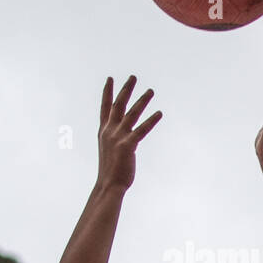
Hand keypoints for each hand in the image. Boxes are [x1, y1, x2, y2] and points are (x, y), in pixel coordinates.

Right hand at [98, 75, 161, 191]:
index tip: (110, 78)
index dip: (107, 92)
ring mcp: (118, 137)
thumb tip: (120, 139)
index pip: (105, 107)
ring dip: (142, 101)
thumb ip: (114, 140)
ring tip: (151, 91)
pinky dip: (151, 120)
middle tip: (134, 77)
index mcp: (103, 132)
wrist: (108, 185)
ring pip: (132, 114)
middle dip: (126, 89)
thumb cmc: (110, 171)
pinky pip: (142, 130)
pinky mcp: (128, 145)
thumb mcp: (109, 151)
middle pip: (118, 105)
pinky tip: (159, 113)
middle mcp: (109, 131)